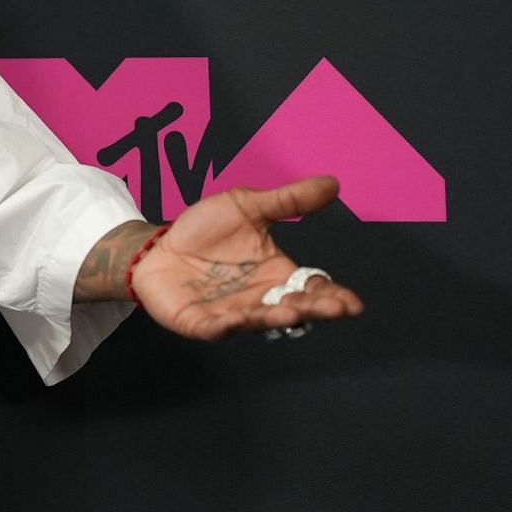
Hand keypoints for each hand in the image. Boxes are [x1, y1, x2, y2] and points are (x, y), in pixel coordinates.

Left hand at [131, 175, 365, 340]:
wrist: (158, 245)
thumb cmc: (206, 231)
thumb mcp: (247, 206)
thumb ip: (288, 200)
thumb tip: (333, 183)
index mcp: (278, 275)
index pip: (313, 289)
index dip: (334, 297)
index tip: (354, 305)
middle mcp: (261, 300)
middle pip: (294, 310)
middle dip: (313, 310)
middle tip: (331, 308)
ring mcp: (232, 313)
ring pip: (259, 321)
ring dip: (274, 319)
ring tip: (290, 313)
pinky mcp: (200, 322)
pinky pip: (216, 328)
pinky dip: (226, 326)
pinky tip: (236, 320)